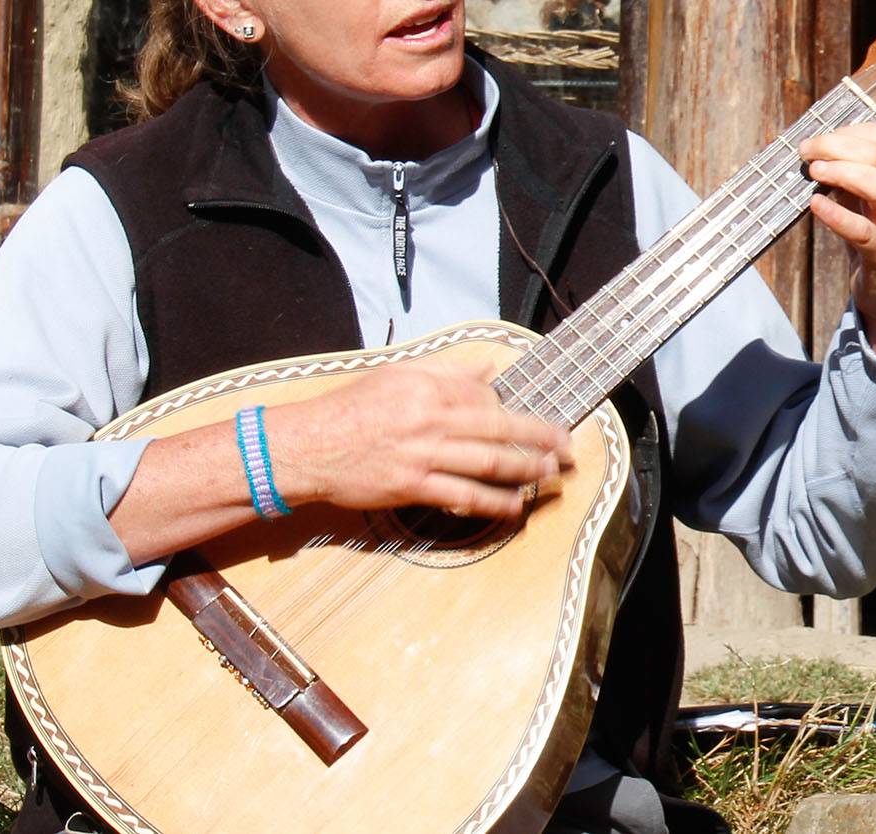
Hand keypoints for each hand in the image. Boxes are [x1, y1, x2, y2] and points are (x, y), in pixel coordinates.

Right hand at [271, 360, 571, 517]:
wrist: (308, 446)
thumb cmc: (350, 409)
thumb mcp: (397, 374)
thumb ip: (446, 369)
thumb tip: (487, 367)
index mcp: (429, 386)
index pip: (487, 395)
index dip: (513, 409)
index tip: (534, 419)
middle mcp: (432, 418)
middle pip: (500, 427)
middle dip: (541, 437)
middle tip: (567, 446)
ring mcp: (424, 454)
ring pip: (489, 462)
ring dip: (526, 470)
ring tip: (551, 474)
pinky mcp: (413, 486)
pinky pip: (463, 495)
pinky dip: (493, 502)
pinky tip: (513, 507)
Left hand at [800, 124, 875, 362]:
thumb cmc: (873, 237)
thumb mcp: (860, 200)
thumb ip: (843, 177)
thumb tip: (809, 155)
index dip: (846, 133)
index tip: (815, 142)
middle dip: (839, 147)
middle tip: (807, 154)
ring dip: (845, 174)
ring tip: (815, 175)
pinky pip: (865, 232)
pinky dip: (839, 216)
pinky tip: (817, 206)